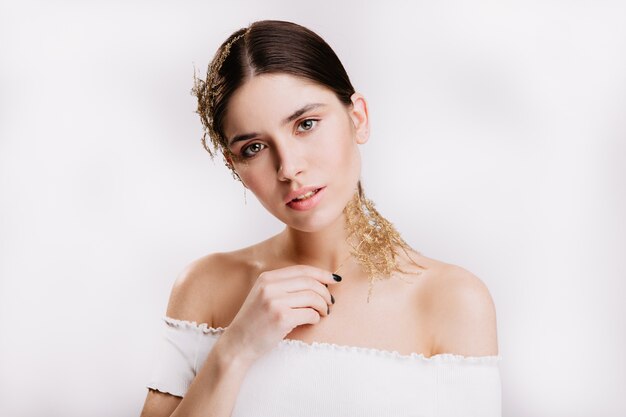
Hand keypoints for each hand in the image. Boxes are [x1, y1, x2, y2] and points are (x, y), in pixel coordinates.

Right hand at [217, 265, 340, 364]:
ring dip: (323, 306)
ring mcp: (275, 302)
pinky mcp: (281, 318)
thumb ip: (284, 286)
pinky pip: (310, 313)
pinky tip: (313, 321)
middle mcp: (270, 287)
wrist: (237, 344)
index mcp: (267, 278)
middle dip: (325, 292)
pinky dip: (316, 317)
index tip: (335, 280)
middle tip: (330, 302)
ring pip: (312, 297)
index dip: (322, 274)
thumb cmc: (255, 322)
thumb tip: (318, 282)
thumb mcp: (264, 296)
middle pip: (310, 282)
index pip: (302, 270)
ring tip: (324, 313)